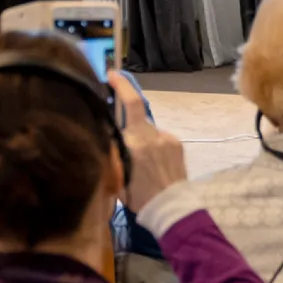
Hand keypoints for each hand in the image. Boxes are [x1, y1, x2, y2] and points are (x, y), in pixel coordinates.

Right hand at [113, 73, 186, 211]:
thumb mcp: (117, 174)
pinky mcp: (177, 143)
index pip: (129, 105)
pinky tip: (152, 161)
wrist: (172, 208)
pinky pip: (159, 137)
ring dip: (140, 136)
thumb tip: (105, 132)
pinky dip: (153, 143)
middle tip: (116, 110)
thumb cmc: (139, 197)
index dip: (121, 86)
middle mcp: (152, 135)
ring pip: (147, 128)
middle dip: (125, 109)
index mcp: (135, 143)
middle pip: (136, 113)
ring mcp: (167, 138)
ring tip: (139, 157)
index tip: (112, 73)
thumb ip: (112, 151)